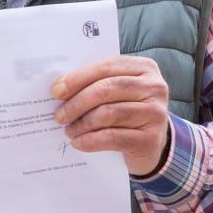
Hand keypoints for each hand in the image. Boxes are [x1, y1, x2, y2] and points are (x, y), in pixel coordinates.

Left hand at [51, 55, 171, 176]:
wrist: (152, 144)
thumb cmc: (128, 111)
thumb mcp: (118, 92)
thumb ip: (97, 83)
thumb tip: (60, 89)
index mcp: (144, 68)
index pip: (105, 67)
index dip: (77, 78)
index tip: (56, 91)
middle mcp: (154, 87)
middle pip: (106, 89)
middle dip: (76, 102)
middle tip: (59, 115)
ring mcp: (155, 113)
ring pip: (108, 113)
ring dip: (81, 123)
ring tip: (68, 130)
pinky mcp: (150, 139)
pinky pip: (112, 137)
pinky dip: (90, 140)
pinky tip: (78, 142)